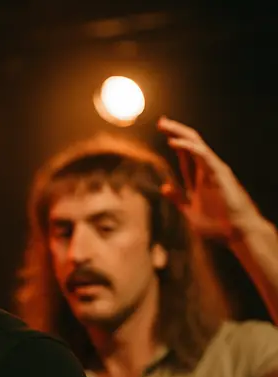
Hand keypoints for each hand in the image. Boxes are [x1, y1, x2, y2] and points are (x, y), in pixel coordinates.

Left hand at [158, 116, 262, 240]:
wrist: (238, 233)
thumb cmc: (217, 225)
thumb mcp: (189, 210)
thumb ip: (178, 198)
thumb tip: (164, 187)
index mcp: (200, 178)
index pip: (186, 154)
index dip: (175, 141)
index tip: (163, 130)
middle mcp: (207, 170)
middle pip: (191, 144)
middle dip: (176, 131)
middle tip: (161, 121)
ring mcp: (214, 170)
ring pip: (197, 144)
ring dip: (180, 134)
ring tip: (165, 126)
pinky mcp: (219, 173)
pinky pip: (203, 156)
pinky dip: (188, 148)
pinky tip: (174, 143)